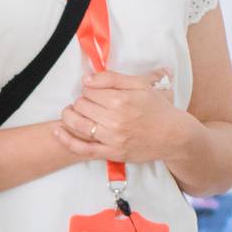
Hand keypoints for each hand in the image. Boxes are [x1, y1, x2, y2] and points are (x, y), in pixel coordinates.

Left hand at [54, 67, 189, 166]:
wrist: (173, 136)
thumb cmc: (158, 109)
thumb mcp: (142, 85)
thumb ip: (114, 79)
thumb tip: (87, 78)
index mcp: (122, 100)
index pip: (89, 90)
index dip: (88, 89)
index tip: (94, 91)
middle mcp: (115, 119)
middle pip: (82, 105)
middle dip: (81, 101)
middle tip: (88, 102)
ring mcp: (112, 138)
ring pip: (78, 124)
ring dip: (69, 116)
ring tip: (70, 112)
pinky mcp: (111, 153)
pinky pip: (83, 149)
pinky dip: (67, 140)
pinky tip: (58, 131)